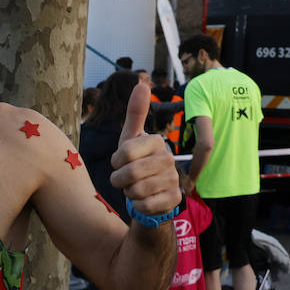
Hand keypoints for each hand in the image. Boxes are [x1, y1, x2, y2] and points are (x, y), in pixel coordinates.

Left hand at [109, 82, 179, 217]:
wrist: (150, 194)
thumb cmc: (137, 163)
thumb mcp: (131, 139)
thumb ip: (135, 113)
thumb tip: (142, 83)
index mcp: (157, 142)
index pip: (124, 153)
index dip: (115, 162)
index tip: (119, 163)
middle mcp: (169, 159)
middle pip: (129, 173)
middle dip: (119, 180)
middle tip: (123, 179)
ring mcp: (173, 180)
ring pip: (136, 191)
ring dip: (128, 193)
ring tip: (134, 188)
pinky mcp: (174, 199)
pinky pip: (144, 206)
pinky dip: (137, 206)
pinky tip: (142, 200)